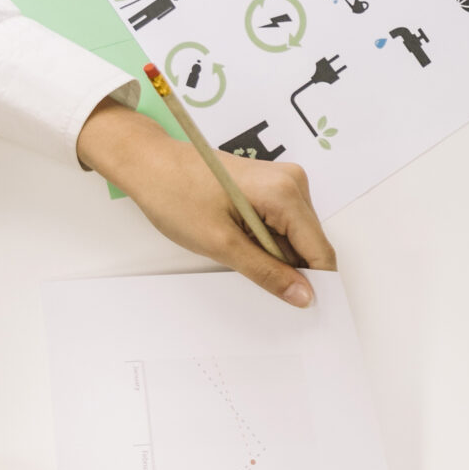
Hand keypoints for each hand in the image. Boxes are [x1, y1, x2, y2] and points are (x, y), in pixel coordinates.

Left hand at [76, 99, 336, 307]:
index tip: (299, 306)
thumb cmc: (175, 195)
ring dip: (275, 254)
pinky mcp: (272, 185)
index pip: (320, 250)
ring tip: (237, 251)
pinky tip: (239, 240)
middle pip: (310, 243)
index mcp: (286, 193)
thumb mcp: (221, 244)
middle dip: (290, 268)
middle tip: (252, 277)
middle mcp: (293, 182)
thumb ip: (267, 273)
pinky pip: (283, 224)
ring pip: (297, 236)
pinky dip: (267, 240)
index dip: (314, 282)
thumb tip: (304, 296)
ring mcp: (284, 181)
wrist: (148, 163)